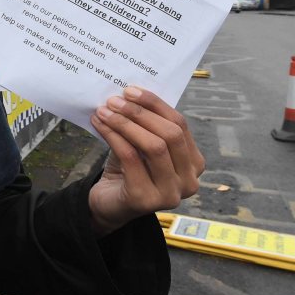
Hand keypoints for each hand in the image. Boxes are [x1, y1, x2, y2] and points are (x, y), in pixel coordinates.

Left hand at [87, 86, 204, 236]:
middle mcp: (189, 181)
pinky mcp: (146, 201)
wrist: (109, 204)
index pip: (180, 125)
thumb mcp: (141, 144)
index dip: (156, 104)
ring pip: (153, 147)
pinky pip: (132, 159)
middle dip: (140, 113)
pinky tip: (100, 125)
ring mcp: (170, 194)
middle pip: (170, 135)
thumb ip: (146, 124)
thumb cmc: (128, 170)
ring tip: (104, 111)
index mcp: (194, 163)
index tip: (130, 90)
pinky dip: (114, 137)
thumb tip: (130, 93)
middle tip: (115, 100)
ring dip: (126, 124)